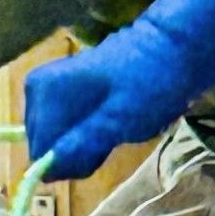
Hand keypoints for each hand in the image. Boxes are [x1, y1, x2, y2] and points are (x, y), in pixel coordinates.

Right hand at [24, 0, 214, 182]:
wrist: (174, 45)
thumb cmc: (150, 79)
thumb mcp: (121, 117)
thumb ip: (84, 142)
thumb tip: (48, 170)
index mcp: (45, 92)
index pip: (41, 152)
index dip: (72, 160)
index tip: (102, 150)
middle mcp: (40, 90)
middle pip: (47, 147)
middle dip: (81, 151)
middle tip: (113, 136)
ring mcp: (53, 91)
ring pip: (60, 142)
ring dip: (90, 143)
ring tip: (117, 125)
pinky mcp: (66, 95)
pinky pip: (69, 130)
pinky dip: (92, 134)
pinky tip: (113, 122)